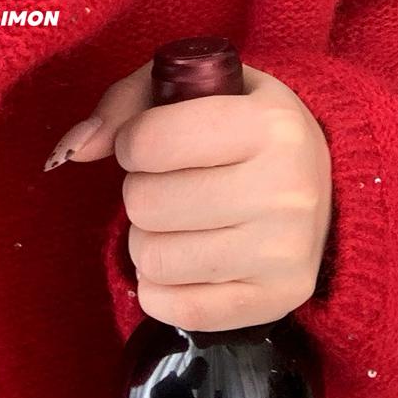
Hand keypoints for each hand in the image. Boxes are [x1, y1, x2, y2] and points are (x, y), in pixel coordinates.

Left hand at [50, 60, 333, 332]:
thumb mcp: (198, 89)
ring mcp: (284, 250)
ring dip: (148, 238)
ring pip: (154, 258)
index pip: (152, 140)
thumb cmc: (245, 127)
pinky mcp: (276, 299)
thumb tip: (72, 151)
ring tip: (177, 221)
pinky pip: (174, 308)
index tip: (153, 141)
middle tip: (170, 183)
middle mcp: (287, 188)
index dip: (133, 141)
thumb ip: (127, 104)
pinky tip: (184, 260)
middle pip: (146, 203)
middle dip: (141, 191)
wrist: (325, 182)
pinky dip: (160, 287)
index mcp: (272, 123)